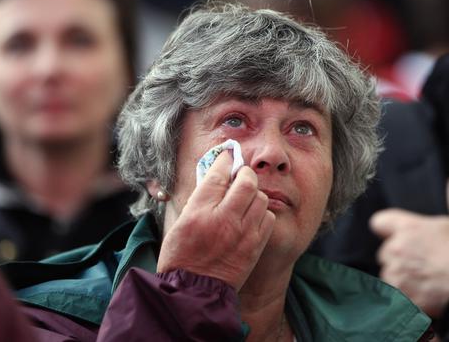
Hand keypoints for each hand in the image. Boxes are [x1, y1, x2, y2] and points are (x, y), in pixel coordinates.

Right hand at [157, 151, 275, 290]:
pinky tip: (251, 217)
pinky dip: (261, 213)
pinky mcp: (255, 246)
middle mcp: (224, 219)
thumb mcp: (181, 221)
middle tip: (241, 176)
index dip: (225, 160)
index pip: (219, 174)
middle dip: (245, 174)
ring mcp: (242, 233)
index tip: (228, 155)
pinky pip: (268, 217)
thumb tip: (216, 175)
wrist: (193, 292)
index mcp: (199, 211)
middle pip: (247, 181)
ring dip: (254, 194)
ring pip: (261, 198)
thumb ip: (199, 197)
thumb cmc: (181, 256)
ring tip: (245, 199)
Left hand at [369, 177, 448, 316]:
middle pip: (385, 252)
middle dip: (399, 257)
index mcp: (408, 228)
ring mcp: (397, 275)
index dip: (388, 228)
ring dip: (401, 278)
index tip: (399, 235)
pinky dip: (404, 297)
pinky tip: (423, 295)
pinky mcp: (400, 298)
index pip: (379, 221)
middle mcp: (397, 250)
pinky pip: (393, 296)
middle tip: (422, 262)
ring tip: (425, 281)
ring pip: (388, 275)